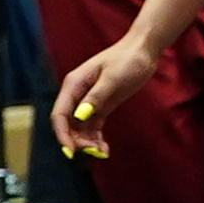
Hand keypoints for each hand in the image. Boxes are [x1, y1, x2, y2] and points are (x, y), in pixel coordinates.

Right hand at [53, 34, 162, 152]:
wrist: (143, 51)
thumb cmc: (128, 59)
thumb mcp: (112, 78)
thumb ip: (96, 97)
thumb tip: (80, 116)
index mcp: (74, 84)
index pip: (60, 114)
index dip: (62, 134)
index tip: (71, 151)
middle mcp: (77, 94)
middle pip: (68, 124)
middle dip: (76, 140)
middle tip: (95, 151)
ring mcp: (88, 101)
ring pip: (79, 128)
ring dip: (87, 142)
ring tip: (102, 151)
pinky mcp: (100, 106)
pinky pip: (92, 127)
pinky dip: (95, 139)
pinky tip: (104, 149)